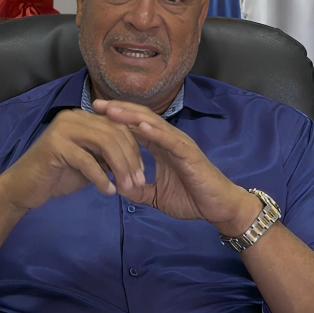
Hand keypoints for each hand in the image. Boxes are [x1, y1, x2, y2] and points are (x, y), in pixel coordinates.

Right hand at [0, 109, 146, 210]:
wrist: (22, 188)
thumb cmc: (57, 176)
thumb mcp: (90, 164)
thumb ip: (108, 157)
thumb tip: (136, 160)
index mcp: (83, 117)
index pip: (118, 126)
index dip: (134, 149)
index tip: (142, 173)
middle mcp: (73, 117)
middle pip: (114, 133)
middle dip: (131, 159)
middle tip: (139, 183)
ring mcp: (63, 128)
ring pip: (105, 143)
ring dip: (120, 168)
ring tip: (127, 189)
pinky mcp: (55, 145)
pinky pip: (87, 160)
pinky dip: (100, 177)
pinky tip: (108, 191)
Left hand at [92, 100, 261, 236]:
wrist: (219, 208)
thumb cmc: (192, 199)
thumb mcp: (157, 196)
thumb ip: (139, 190)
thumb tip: (118, 188)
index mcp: (162, 146)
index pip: (135, 126)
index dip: (116, 119)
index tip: (94, 114)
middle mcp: (169, 140)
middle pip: (141, 117)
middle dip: (118, 110)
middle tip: (96, 104)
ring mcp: (179, 144)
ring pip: (152, 123)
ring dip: (131, 116)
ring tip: (111, 110)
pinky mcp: (189, 153)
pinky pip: (170, 140)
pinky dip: (155, 132)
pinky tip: (140, 126)